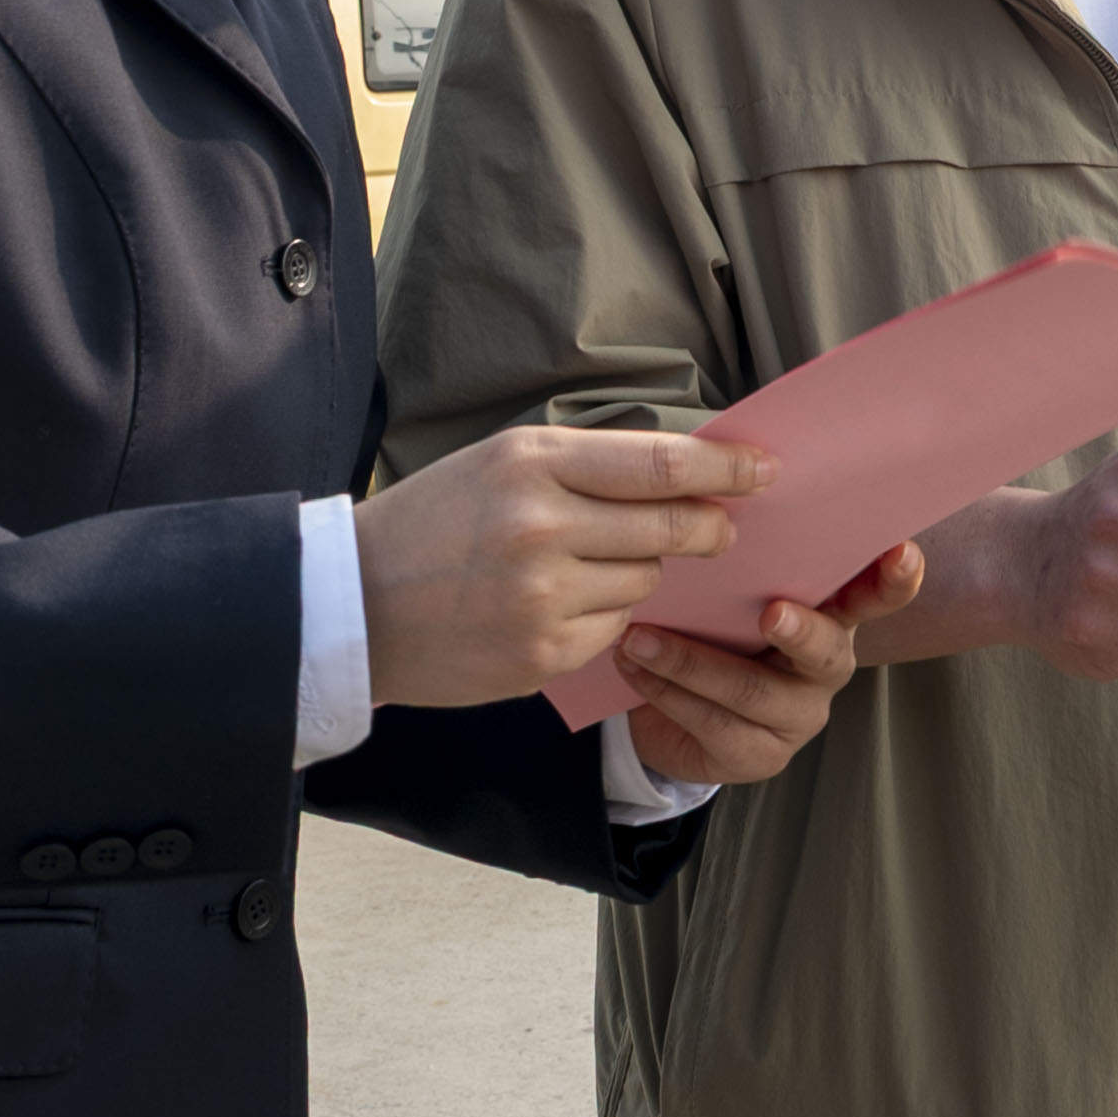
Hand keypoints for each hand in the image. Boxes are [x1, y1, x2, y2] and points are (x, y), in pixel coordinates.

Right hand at [355, 424, 770, 710]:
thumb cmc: (435, 521)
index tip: (763, 468)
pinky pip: (614, 627)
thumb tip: (685, 469)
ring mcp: (543, 597)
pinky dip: (605, 614)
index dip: (724, 466)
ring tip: (589, 564)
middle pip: (670, 526)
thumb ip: (589, 464)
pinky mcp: (541, 654)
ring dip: (640, 571)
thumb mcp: (502, 463)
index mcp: (533, 464)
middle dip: (709, 526)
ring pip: (645, 580)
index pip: (660, 462)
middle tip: (721, 527)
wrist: (354, 604)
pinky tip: (561, 605)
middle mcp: (541, 526)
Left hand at [608, 539, 921, 789]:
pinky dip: (666, 692)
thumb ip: (742, 556)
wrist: (672, 709)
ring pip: (751, 692)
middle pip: (827, 653)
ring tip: (641, 637)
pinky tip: (633, 667)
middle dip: (801, 632)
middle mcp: (826, 669)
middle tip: (771, 612)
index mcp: (833, 616)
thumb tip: (711, 482)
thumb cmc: (711, 627)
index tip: (901, 553)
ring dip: (688, 662)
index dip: (893, 580)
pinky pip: (711, 723)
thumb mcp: (732, 590)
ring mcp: (797, 717)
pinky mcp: (758, 756)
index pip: (875, 596)